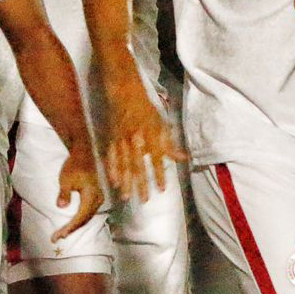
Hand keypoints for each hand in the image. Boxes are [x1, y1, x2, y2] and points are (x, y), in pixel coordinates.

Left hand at [52, 147, 104, 241]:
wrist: (83, 156)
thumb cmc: (73, 166)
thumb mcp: (66, 179)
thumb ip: (64, 194)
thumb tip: (61, 206)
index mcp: (91, 195)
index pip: (81, 217)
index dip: (70, 227)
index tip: (59, 235)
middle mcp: (97, 199)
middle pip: (85, 219)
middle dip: (71, 229)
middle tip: (57, 237)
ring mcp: (98, 198)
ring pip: (87, 217)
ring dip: (75, 226)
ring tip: (62, 233)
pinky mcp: (96, 197)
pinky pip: (88, 212)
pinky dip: (79, 219)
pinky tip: (71, 224)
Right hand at [101, 87, 186, 202]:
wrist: (125, 93)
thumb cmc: (146, 109)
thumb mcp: (161, 123)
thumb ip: (170, 143)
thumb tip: (183, 158)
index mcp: (151, 135)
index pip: (157, 158)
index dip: (160, 174)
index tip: (162, 189)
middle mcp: (136, 139)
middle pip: (138, 165)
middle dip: (141, 184)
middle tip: (144, 200)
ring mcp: (122, 140)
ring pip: (123, 164)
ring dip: (125, 182)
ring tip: (126, 197)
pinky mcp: (111, 139)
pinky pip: (111, 157)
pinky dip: (111, 170)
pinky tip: (113, 182)